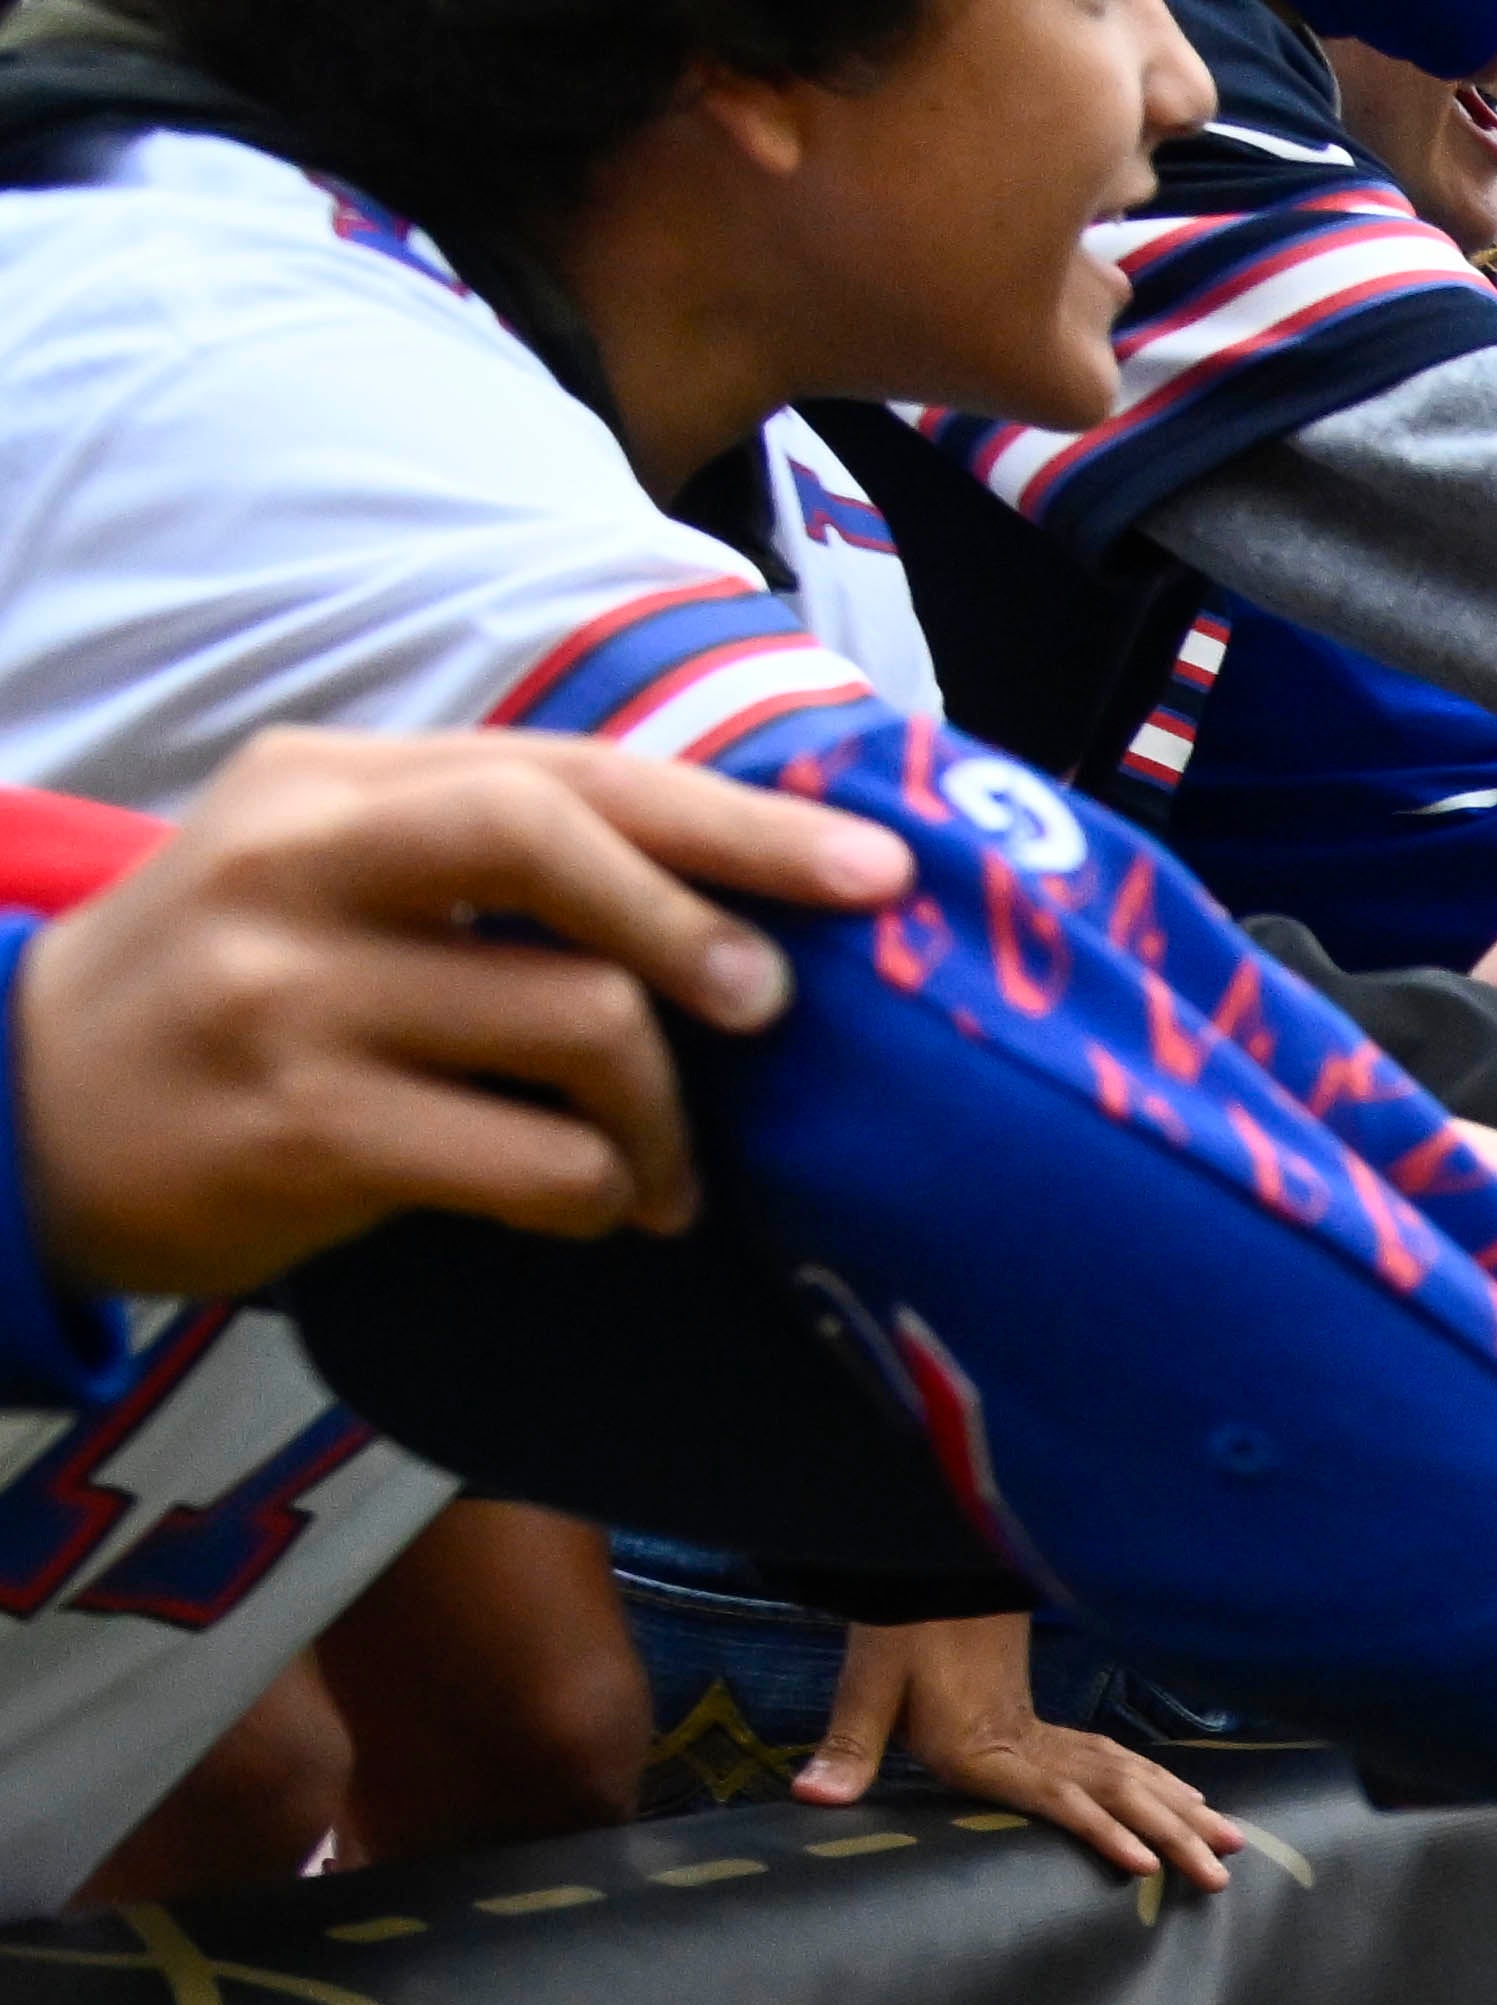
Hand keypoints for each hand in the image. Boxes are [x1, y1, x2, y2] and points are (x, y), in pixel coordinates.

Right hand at [13, 726, 905, 1288]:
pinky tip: (584, 1207)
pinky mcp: (303, 1129)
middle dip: (703, 923)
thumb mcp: (333, 878)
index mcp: (331, 781)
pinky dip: (601, 1195)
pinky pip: (539, 1162)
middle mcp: (304, 864)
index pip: (565, 768)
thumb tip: (734, 882)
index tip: (873, 868)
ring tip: (658, 1170)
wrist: (24, 1113)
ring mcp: (294, 995)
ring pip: (581, 1021)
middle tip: (770, 1010)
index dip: (737, 816)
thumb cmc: (233, 996)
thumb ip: (495, 855)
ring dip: (664, 1119)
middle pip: (555, 838)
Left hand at [805, 1618, 1240, 1890]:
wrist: (928, 1577)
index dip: (1102, 1828)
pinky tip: (1185, 1799)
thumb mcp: (867, 1685)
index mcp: (987, 1744)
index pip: (1058, 1794)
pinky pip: (1117, 1760)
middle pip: (1115, 1792)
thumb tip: (814, 1798)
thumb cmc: (898, 1633)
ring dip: (1182, 1811)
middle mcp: (1031, 1744)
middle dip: (1173, 1833)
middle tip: (1220, 1873)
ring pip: (1129, 1777)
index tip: (1145, 1864)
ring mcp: (1046, 1735)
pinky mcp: (1046, 1728)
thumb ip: (849, 1746)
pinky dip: (1158, 1783)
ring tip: (1231, 1841)